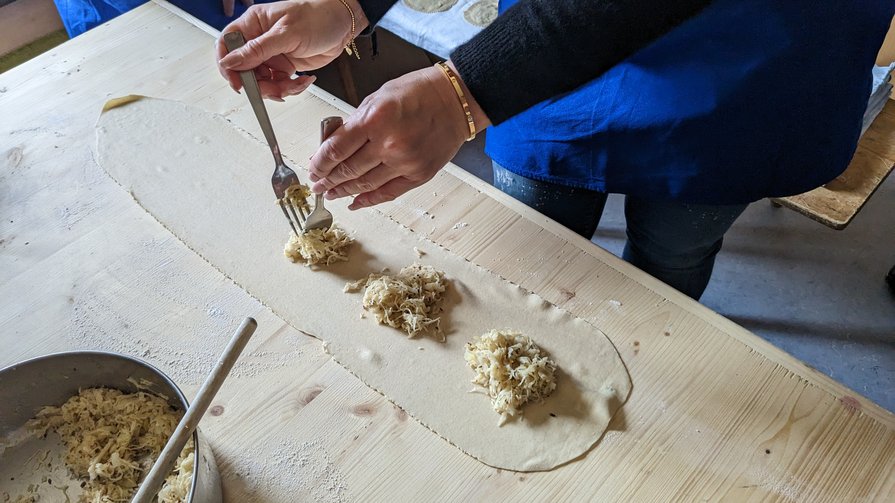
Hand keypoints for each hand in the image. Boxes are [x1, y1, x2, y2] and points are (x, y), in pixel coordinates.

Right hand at [216, 0, 367, 98]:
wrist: (344, 24)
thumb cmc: (318, 17)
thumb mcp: (286, 33)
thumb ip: (257, 50)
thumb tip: (230, 62)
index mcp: (253, 24)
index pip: (227, 45)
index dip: (227, 66)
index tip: (237, 82)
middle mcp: (260, 40)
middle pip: (244, 70)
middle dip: (259, 84)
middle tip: (274, 87)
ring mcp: (272, 55)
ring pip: (262, 81)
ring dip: (277, 89)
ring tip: (293, 84)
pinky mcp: (285, 66)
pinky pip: (279, 84)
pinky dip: (291, 88)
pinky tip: (303, 80)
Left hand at [308, 62, 490, 209]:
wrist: (456, 99)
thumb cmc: (419, 92)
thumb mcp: (378, 97)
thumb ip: (355, 123)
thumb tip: (332, 146)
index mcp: (375, 120)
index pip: (336, 150)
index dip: (319, 163)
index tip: (312, 168)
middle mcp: (389, 145)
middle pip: (348, 170)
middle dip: (328, 180)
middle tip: (318, 184)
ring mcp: (405, 163)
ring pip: (365, 185)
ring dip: (344, 191)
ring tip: (332, 193)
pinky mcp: (419, 175)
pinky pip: (388, 193)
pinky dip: (369, 200)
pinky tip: (355, 202)